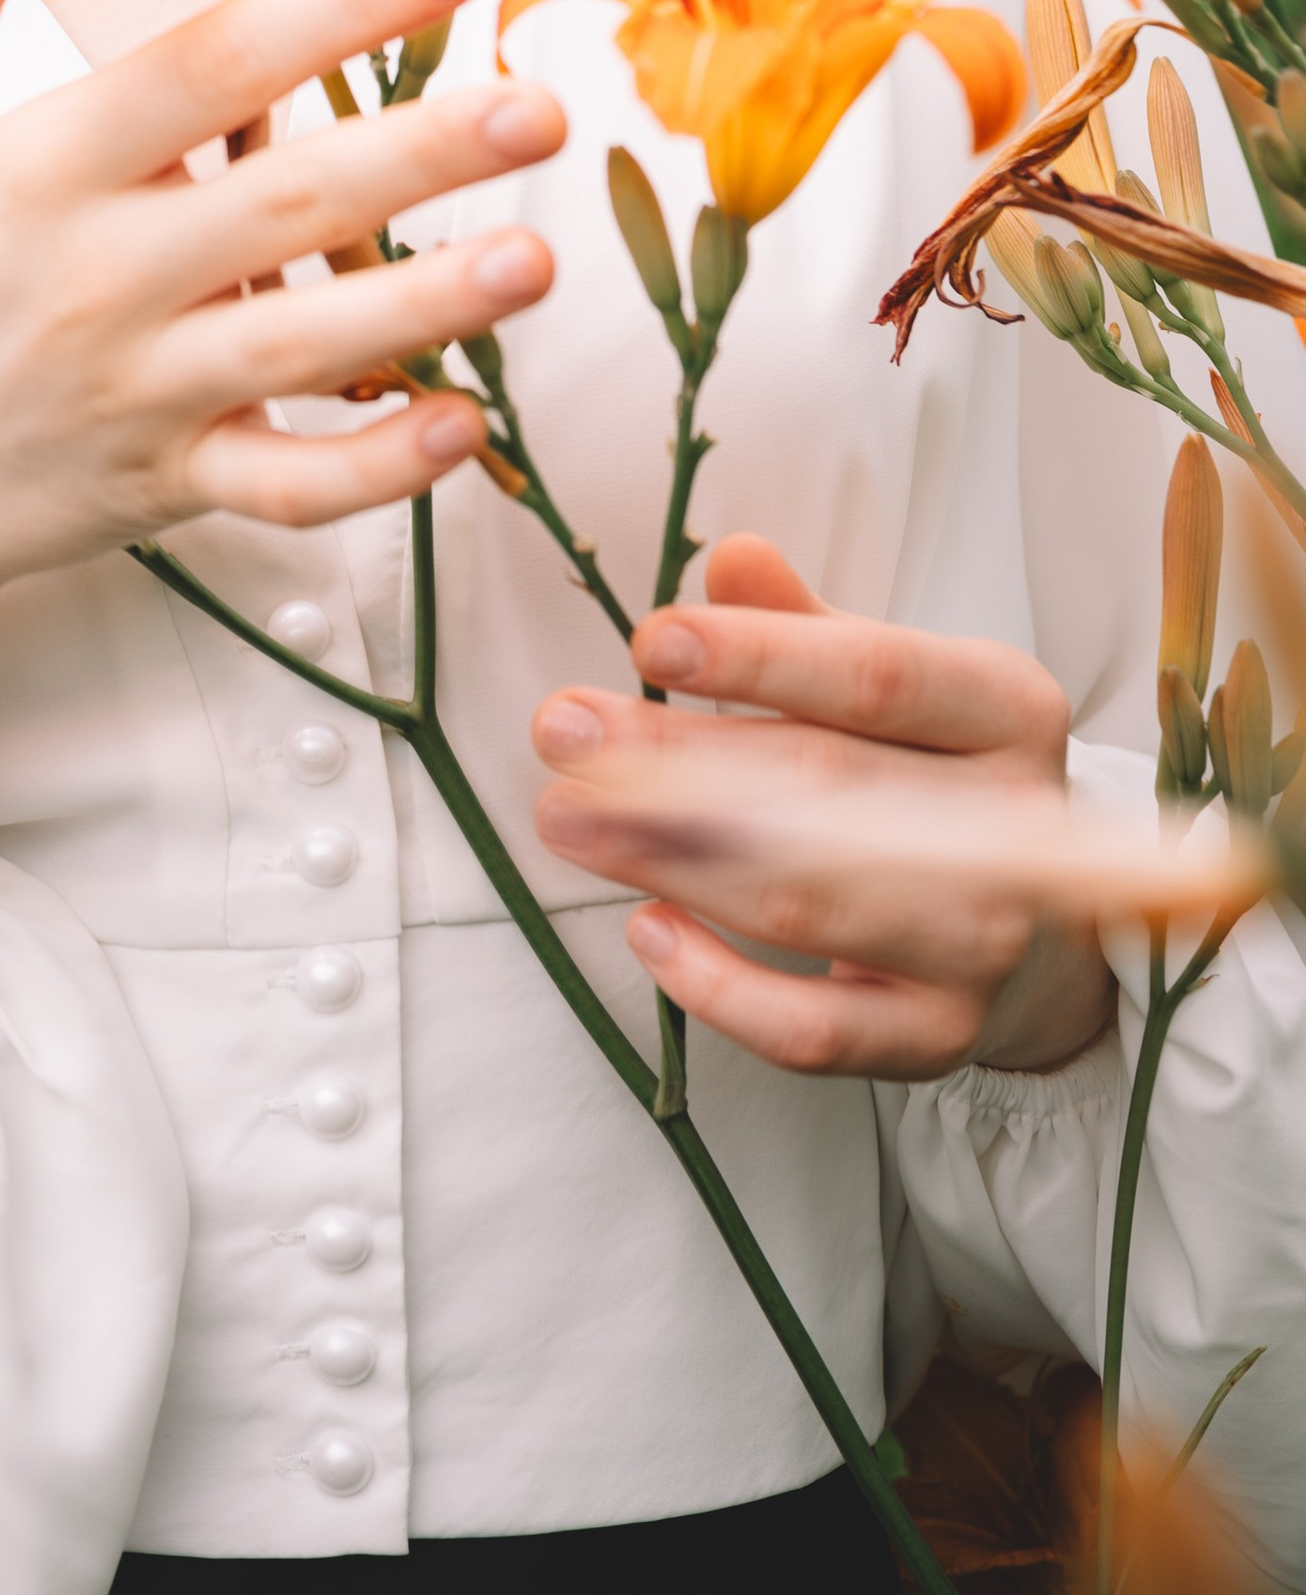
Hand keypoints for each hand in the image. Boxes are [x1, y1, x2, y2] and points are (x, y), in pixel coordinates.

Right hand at [0, 0, 563, 1006]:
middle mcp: (101, 277)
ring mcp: (141, 392)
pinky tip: (464, 425)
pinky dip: (376, 469)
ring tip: (539, 256)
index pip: (204, 69)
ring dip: (430, 303)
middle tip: (541, 108)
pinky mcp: (167, 487)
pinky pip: (288, 485)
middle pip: (285, 201)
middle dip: (422, 151)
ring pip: (307, 343)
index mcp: (41, 170)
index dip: (330, 8)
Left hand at [529, 536, 1118, 1080]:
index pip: (874, 677)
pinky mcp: (937, 1037)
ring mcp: (981, 945)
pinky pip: (812, 1030)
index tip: (647, 640)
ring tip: (565, 817)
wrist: (1034, 918)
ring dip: (669, 859)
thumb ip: (802, 622)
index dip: (758, 658)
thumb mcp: (889, 676)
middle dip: (674, 759)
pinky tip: (645, 925)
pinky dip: (718, 987)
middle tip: (560, 732)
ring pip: (807, 903)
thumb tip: (732, 556)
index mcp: (1007, 708)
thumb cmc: (930, 766)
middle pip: (823, 789)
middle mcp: (1013, 830)